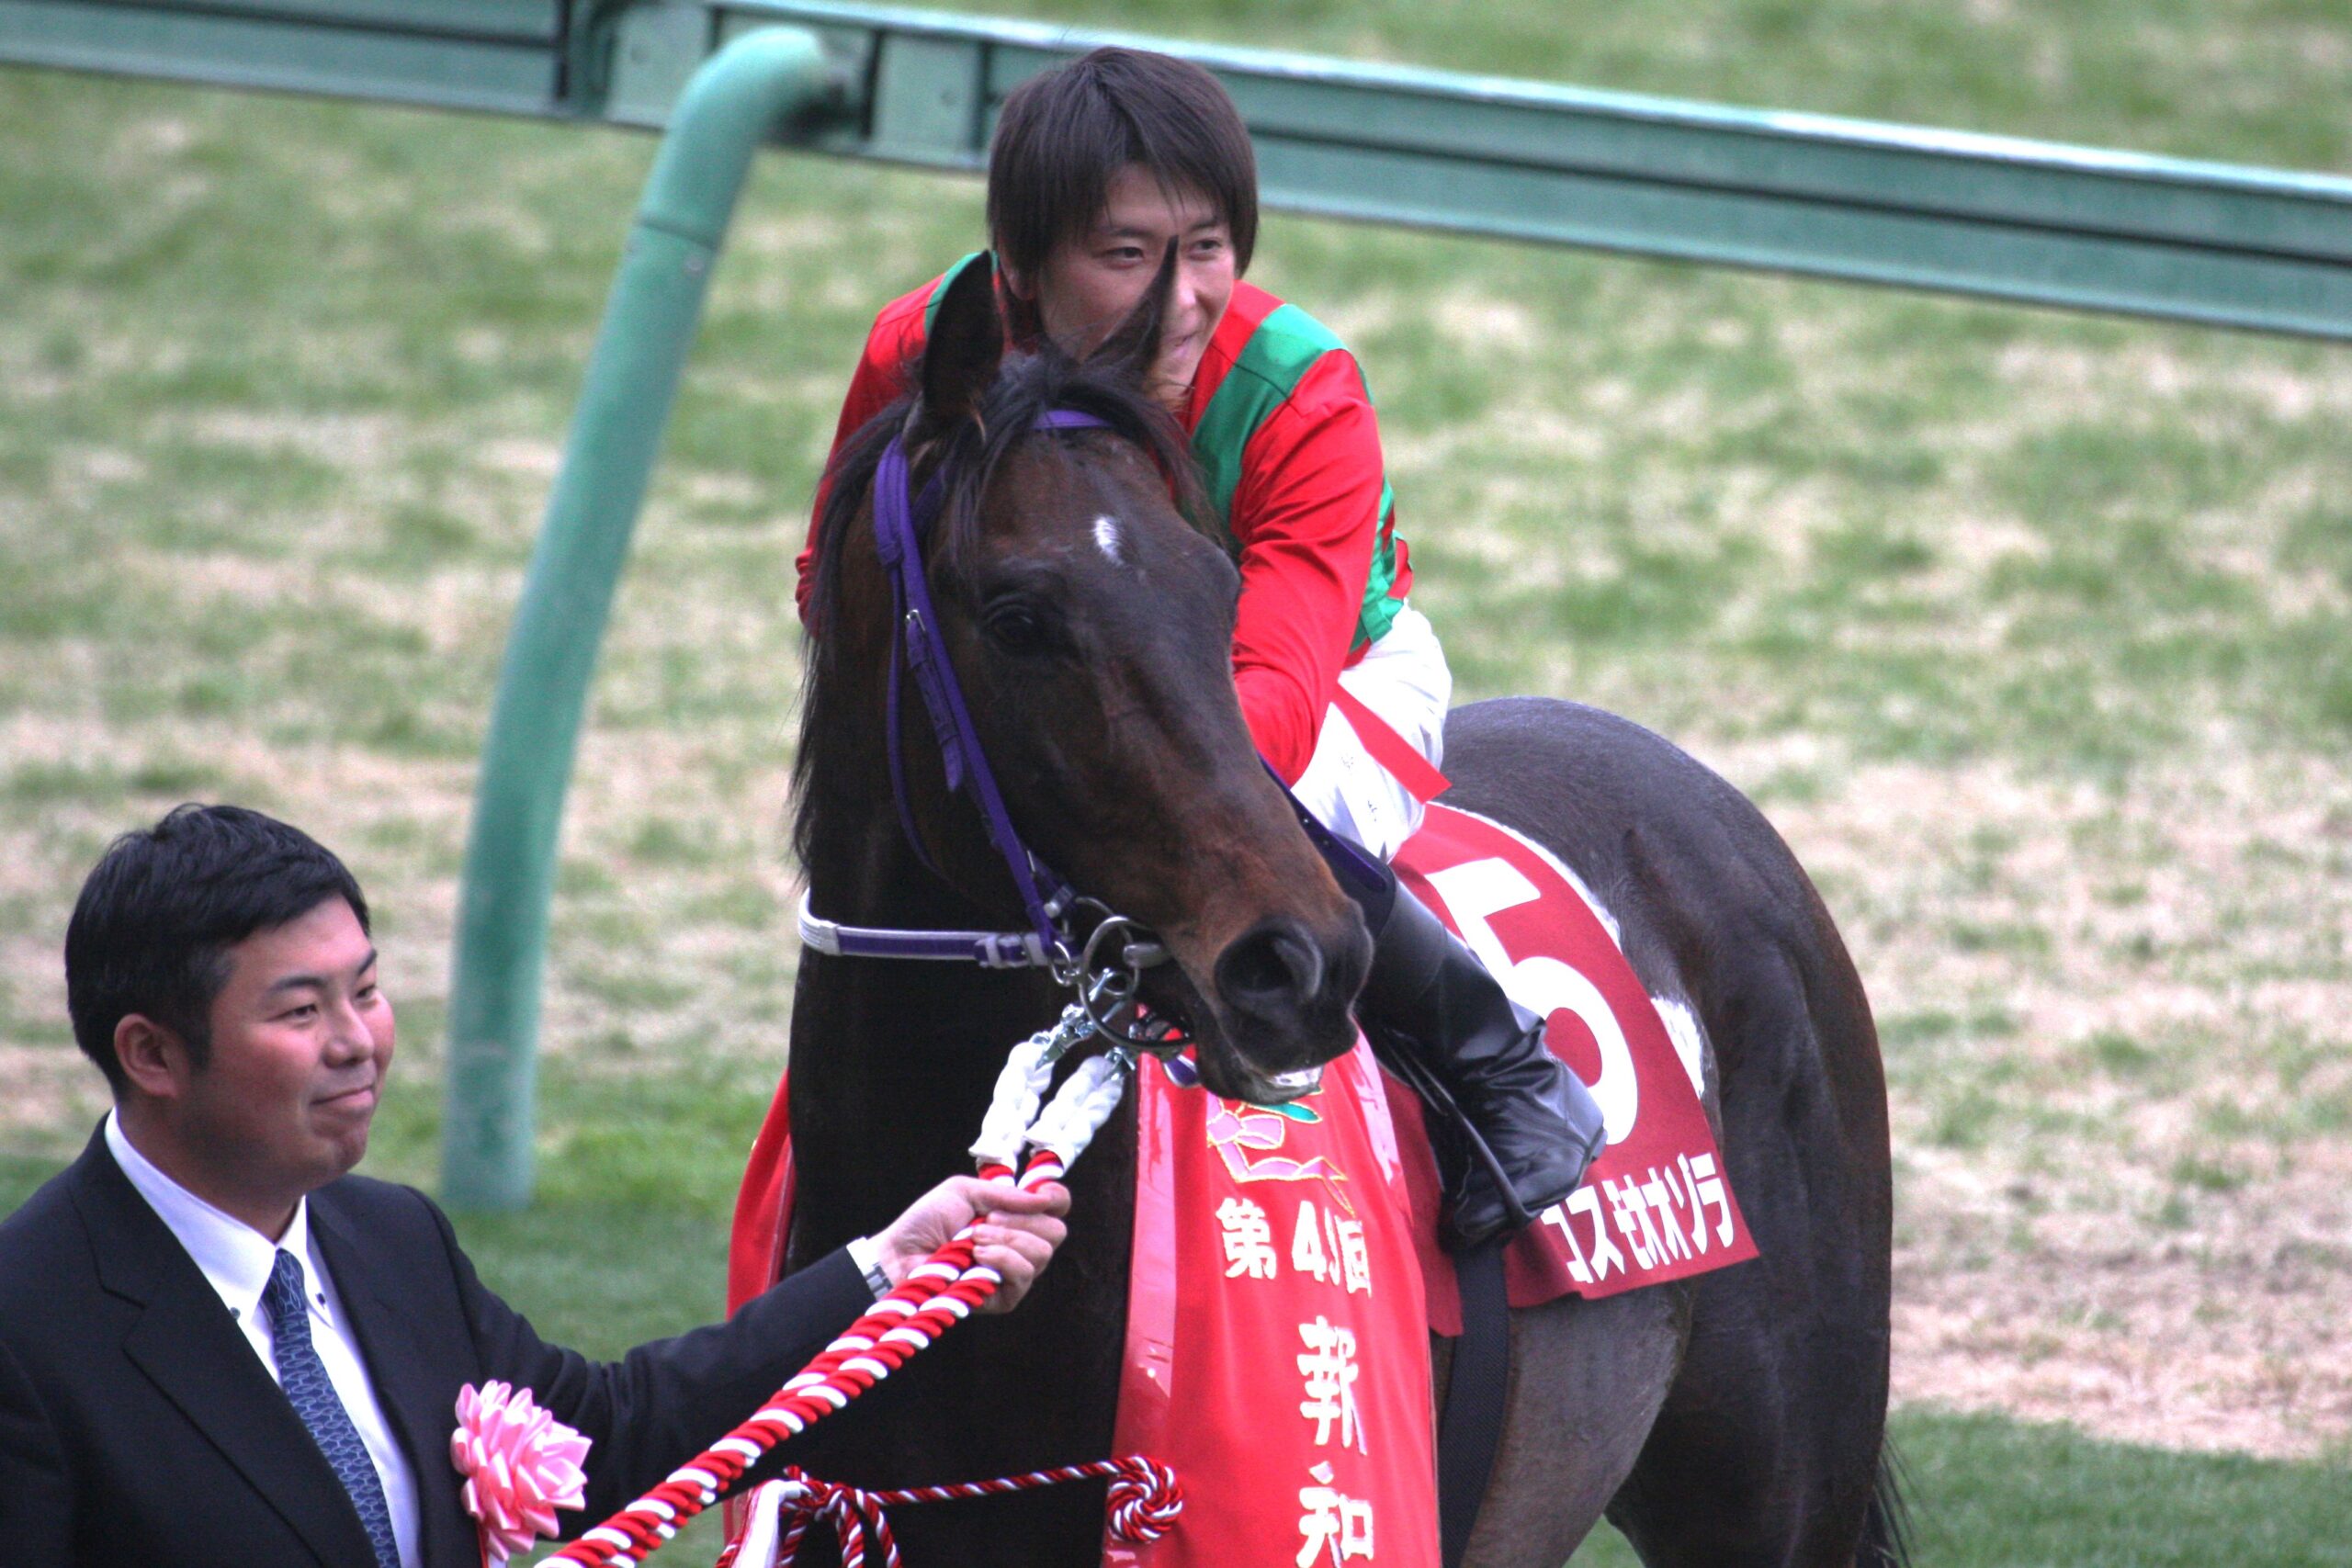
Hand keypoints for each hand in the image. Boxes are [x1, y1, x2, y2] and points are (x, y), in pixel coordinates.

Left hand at [872, 1176, 1070, 1314]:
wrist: (900, 1255)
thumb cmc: (926, 1222)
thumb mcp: (963, 1191)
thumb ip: (1005, 1193)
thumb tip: (1044, 1198)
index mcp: (1014, 1216)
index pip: (1057, 1208)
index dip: (1057, 1198)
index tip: (1041, 1193)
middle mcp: (1020, 1244)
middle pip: (1056, 1231)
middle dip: (1023, 1220)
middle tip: (988, 1219)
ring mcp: (1014, 1273)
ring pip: (1042, 1253)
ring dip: (1007, 1239)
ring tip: (974, 1238)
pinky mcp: (1005, 1297)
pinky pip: (1024, 1275)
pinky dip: (1002, 1258)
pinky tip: (977, 1256)